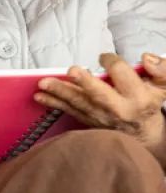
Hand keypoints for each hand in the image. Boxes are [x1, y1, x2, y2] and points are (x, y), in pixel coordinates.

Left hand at [35, 53, 165, 157]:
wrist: (144, 134)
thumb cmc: (149, 102)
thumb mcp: (163, 85)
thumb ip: (161, 70)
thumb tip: (146, 58)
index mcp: (138, 97)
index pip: (121, 74)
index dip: (111, 61)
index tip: (105, 58)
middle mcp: (118, 109)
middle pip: (100, 94)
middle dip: (85, 83)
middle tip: (72, 71)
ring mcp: (101, 118)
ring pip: (79, 103)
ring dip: (60, 92)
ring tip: (43, 83)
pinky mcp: (88, 122)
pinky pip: (69, 111)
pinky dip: (53, 104)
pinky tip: (39, 96)